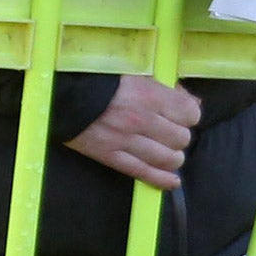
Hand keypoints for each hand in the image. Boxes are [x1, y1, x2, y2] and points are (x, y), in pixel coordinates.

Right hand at [65, 76, 200, 190]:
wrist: (62, 93)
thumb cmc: (100, 78)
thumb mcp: (136, 73)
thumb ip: (166, 88)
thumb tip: (193, 102)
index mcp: (149, 94)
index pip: (189, 114)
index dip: (189, 115)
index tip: (183, 115)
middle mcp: (142, 119)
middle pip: (181, 138)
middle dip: (180, 136)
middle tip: (171, 132)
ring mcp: (126, 141)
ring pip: (168, 158)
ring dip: (173, 157)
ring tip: (169, 152)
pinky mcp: (111, 156)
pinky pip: (142, 172)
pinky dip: (161, 180)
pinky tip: (172, 182)